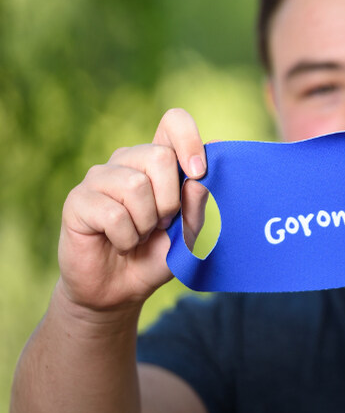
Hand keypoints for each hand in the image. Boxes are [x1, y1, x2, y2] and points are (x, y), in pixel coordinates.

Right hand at [57, 109, 208, 311]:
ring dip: (145, 222)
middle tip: (161, 223)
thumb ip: (196, 207)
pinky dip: (125, 237)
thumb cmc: (155, 256)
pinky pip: (113, 213)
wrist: (118, 291)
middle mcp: (127, 161)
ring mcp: (99, 178)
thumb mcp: (188, 235)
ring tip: (138, 235)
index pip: (173, 122)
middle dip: (170, 200)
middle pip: (159, 156)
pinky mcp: (77, 201)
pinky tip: (119, 243)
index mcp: (157, 162)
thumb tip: (198, 180)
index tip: (198, 173)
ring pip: (135, 185)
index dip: (189, 140)